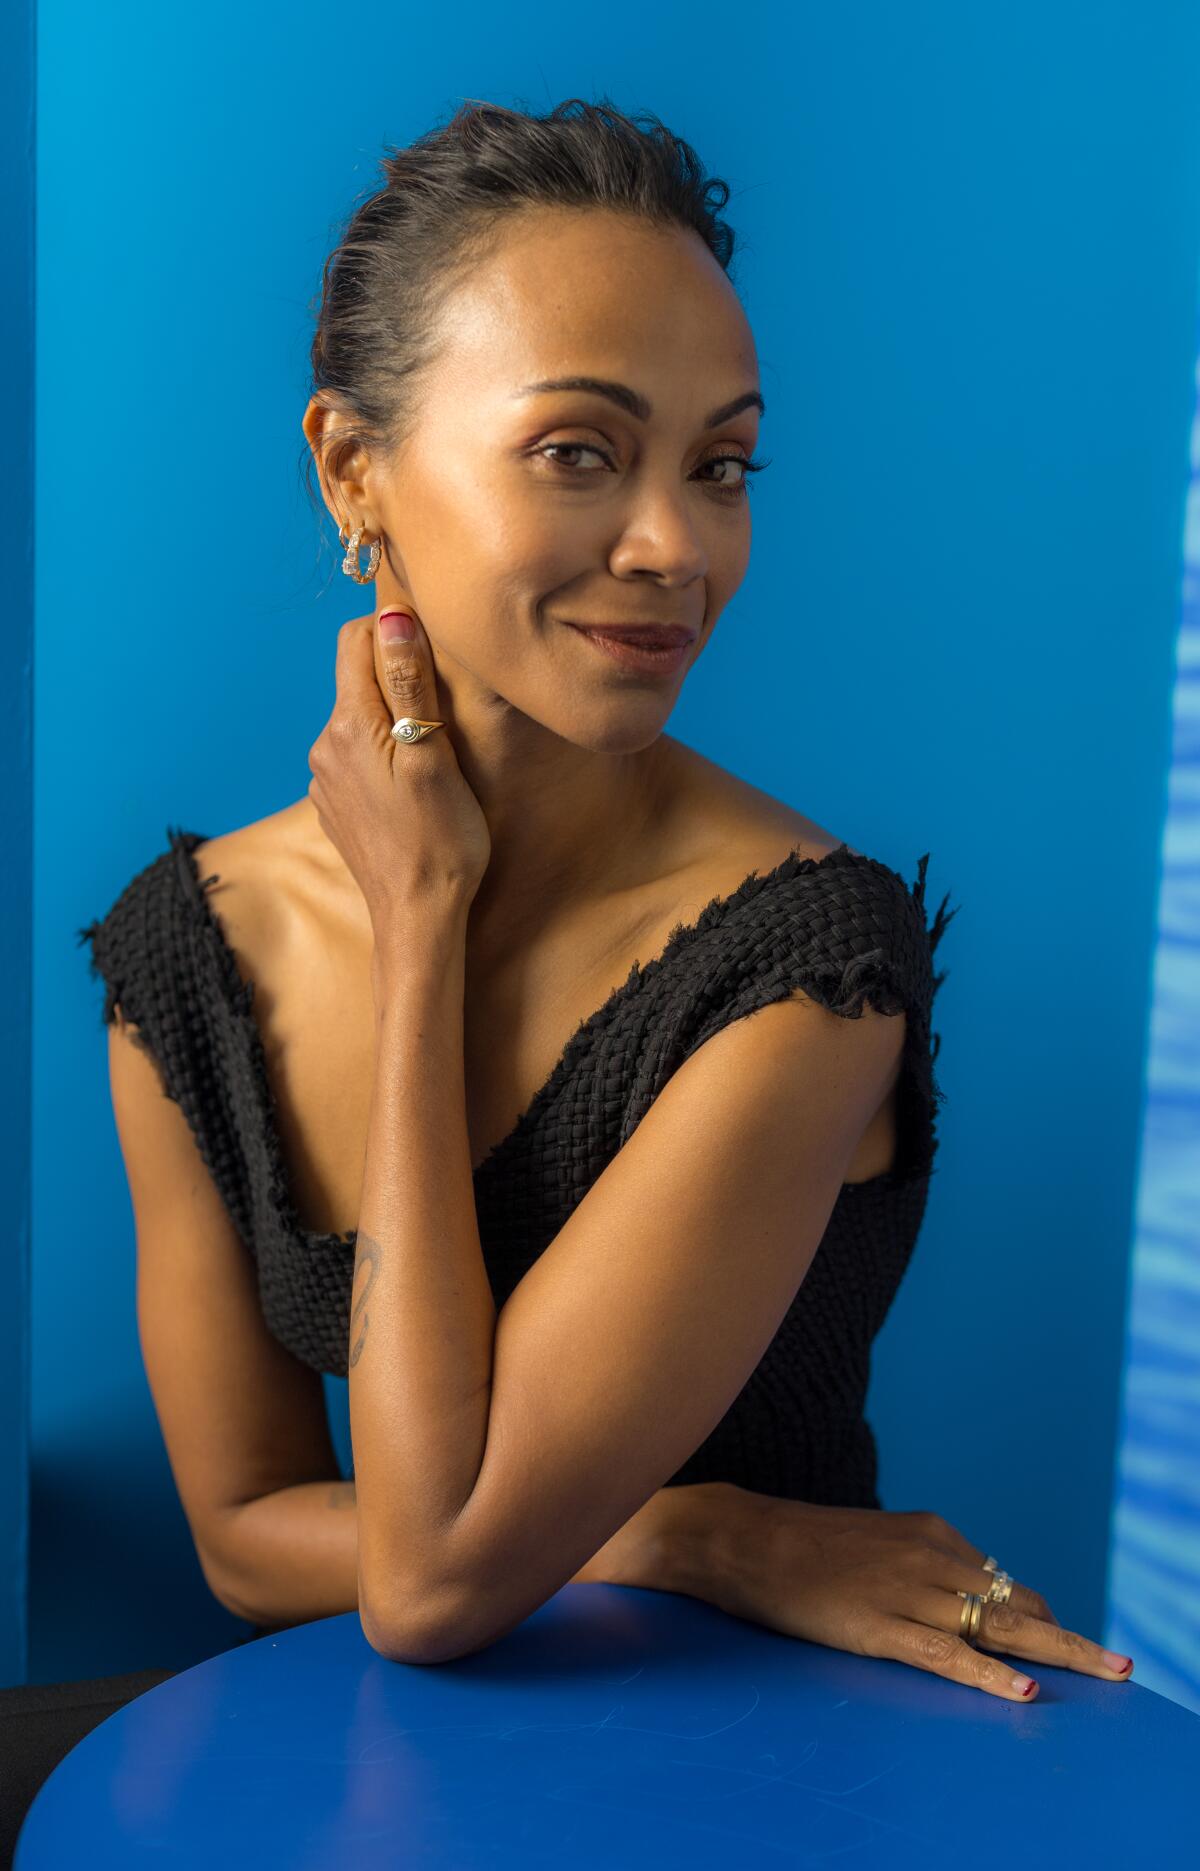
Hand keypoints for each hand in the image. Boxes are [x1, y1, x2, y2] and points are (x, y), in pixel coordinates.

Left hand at [306, 606, 491, 934]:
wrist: (416, 918)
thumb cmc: (440, 841)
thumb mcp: (433, 756)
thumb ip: (410, 683)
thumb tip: (393, 617)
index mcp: (349, 727)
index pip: (356, 641)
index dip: (395, 633)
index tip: (434, 654)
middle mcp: (324, 747)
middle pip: (358, 681)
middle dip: (398, 681)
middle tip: (446, 713)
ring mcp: (325, 779)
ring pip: (360, 721)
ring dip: (393, 722)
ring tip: (434, 757)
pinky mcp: (335, 805)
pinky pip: (357, 758)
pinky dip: (384, 757)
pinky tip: (412, 789)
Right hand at [714, 1493, 1133, 1703]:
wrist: (743, 1538)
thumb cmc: (801, 1546)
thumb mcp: (875, 1544)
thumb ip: (918, 1567)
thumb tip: (956, 1598)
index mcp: (931, 1534)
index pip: (1005, 1582)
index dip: (1039, 1618)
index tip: (1064, 1642)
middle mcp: (930, 1557)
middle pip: (1017, 1604)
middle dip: (1071, 1637)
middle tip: (1117, 1666)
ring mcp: (906, 1592)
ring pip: (996, 1627)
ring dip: (1055, 1654)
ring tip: (1101, 1676)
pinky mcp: (878, 1625)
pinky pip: (945, 1654)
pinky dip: (987, 1675)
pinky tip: (1020, 1692)